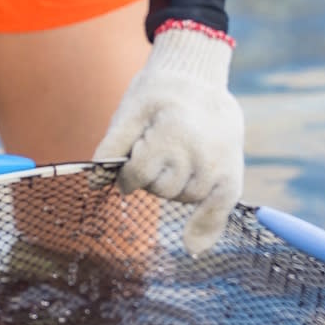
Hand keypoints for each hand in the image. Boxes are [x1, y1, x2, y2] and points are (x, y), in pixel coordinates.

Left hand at [93, 20, 244, 255]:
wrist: (197, 77)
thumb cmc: (156, 94)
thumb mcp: (128, 112)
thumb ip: (111, 147)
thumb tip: (92, 184)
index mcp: (172, 135)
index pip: (138, 175)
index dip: (126, 175)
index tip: (126, 168)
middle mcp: (200, 153)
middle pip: (161, 189)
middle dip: (150, 178)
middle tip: (155, 151)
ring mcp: (219, 165)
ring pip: (183, 198)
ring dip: (171, 187)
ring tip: (174, 157)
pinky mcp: (232, 173)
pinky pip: (220, 209)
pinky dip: (207, 228)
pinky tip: (192, 248)